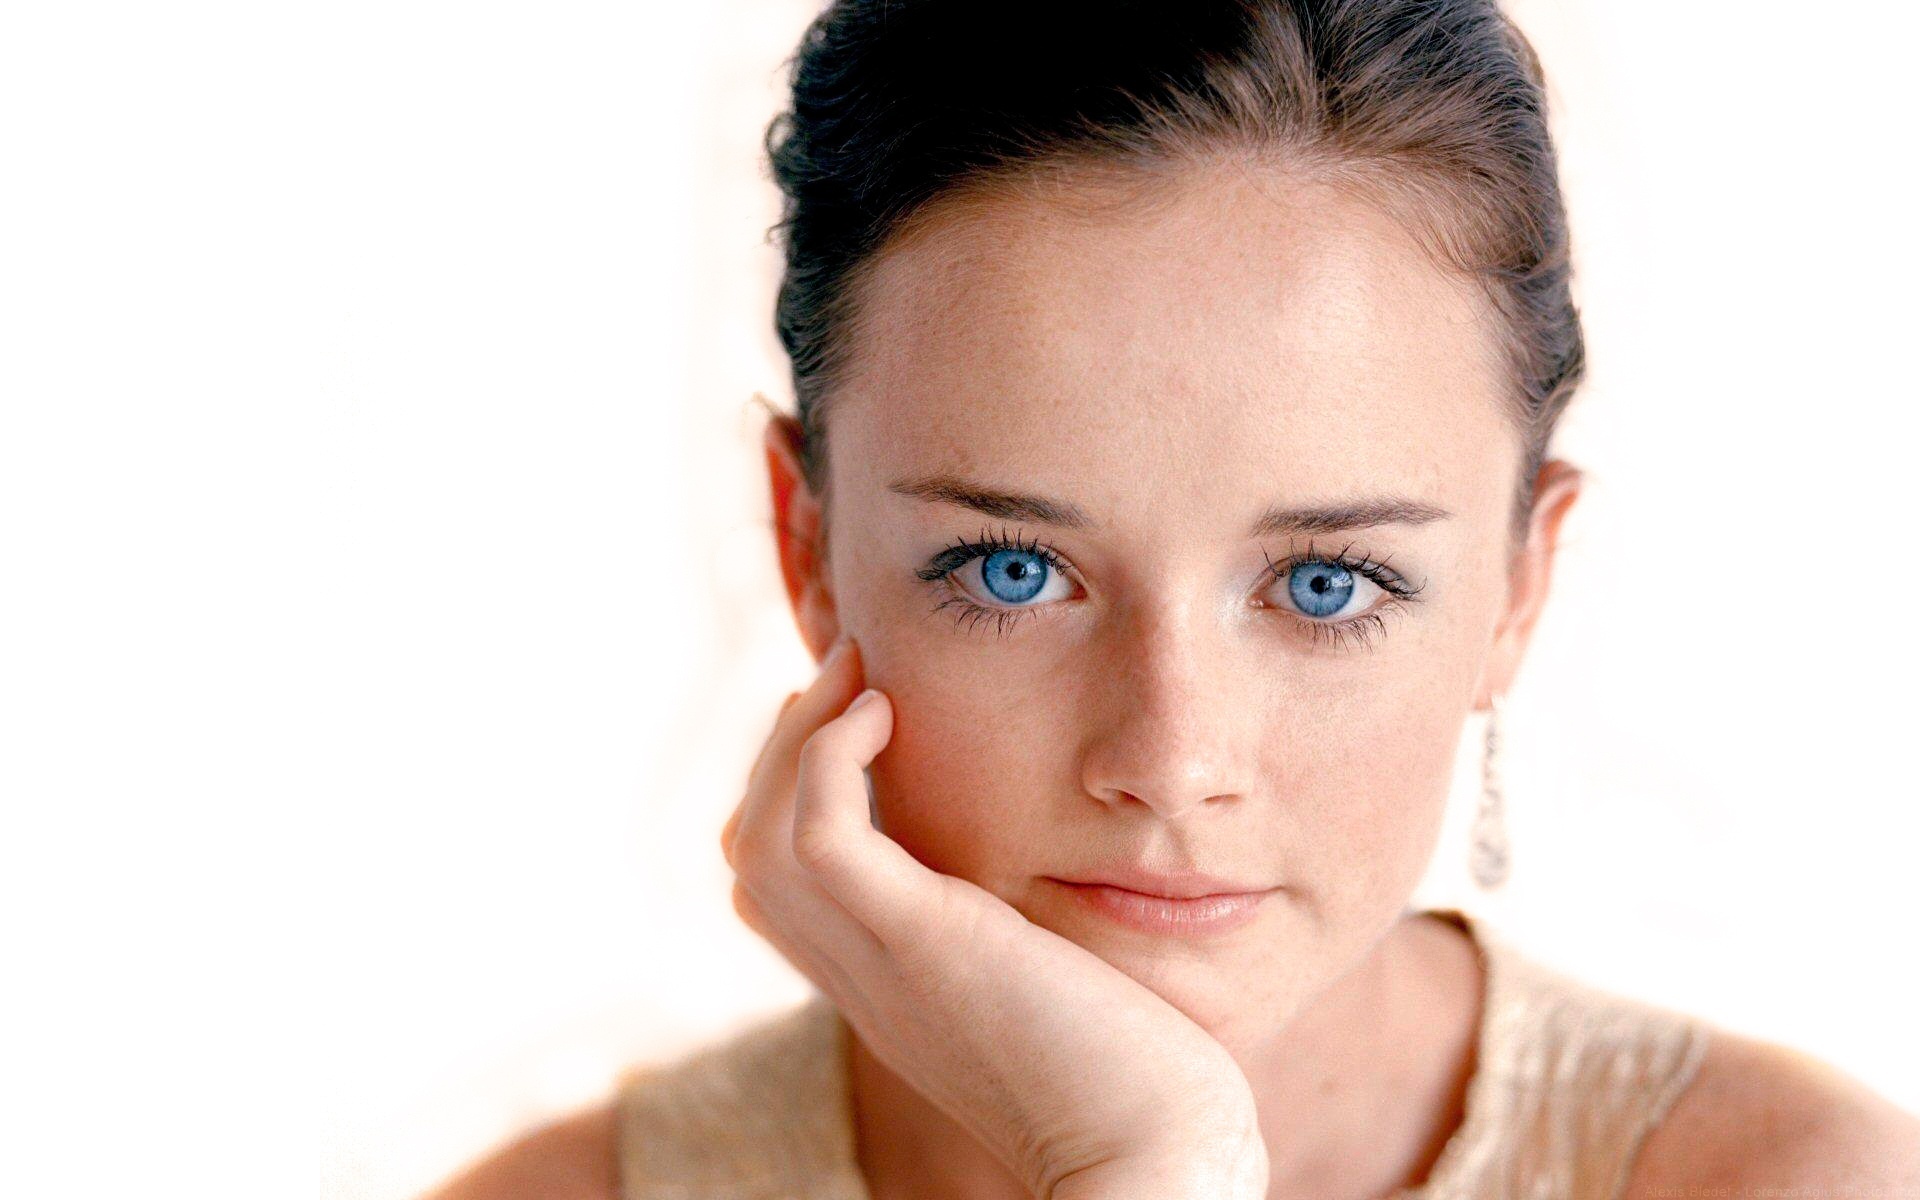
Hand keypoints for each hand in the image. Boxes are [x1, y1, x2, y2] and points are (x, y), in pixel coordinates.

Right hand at [720, 635, 1269, 1199]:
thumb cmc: (1140, 1083)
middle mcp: (864, 981)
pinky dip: (832, 756)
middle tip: (848, 677)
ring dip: (799, 736)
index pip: (779, 890)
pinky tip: (887, 714)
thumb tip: (1052, 884)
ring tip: (861, 677)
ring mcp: (884, 965)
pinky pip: (821, 834)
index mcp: (889, 992)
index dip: (793, 798)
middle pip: (749, 853)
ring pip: (758, 838)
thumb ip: (1023, 939)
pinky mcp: (926, 943)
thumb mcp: (1058, 991)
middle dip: (784, 751)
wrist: (1158, 1159)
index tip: (859, 725)